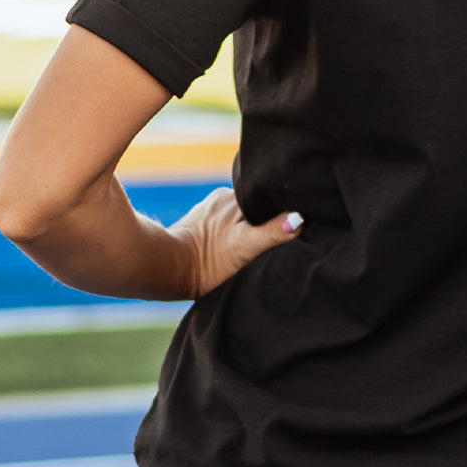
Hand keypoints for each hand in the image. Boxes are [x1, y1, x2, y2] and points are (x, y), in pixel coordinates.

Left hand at [169, 187, 302, 299]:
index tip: (296, 223)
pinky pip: (227, 226)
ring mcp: (209, 211)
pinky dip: (234, 235)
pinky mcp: (201, 226)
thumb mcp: (245, 248)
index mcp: (234, 195)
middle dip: (266, 219)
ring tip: (256, 246)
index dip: (282, 210)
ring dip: (249, 228)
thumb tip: (300, 219)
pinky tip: (235, 249)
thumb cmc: (207, 261)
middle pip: (255, 207)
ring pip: (241, 216)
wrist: (167, 271)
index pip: (267, 198)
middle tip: (278, 238)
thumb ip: (272, 232)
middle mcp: (222, 198)